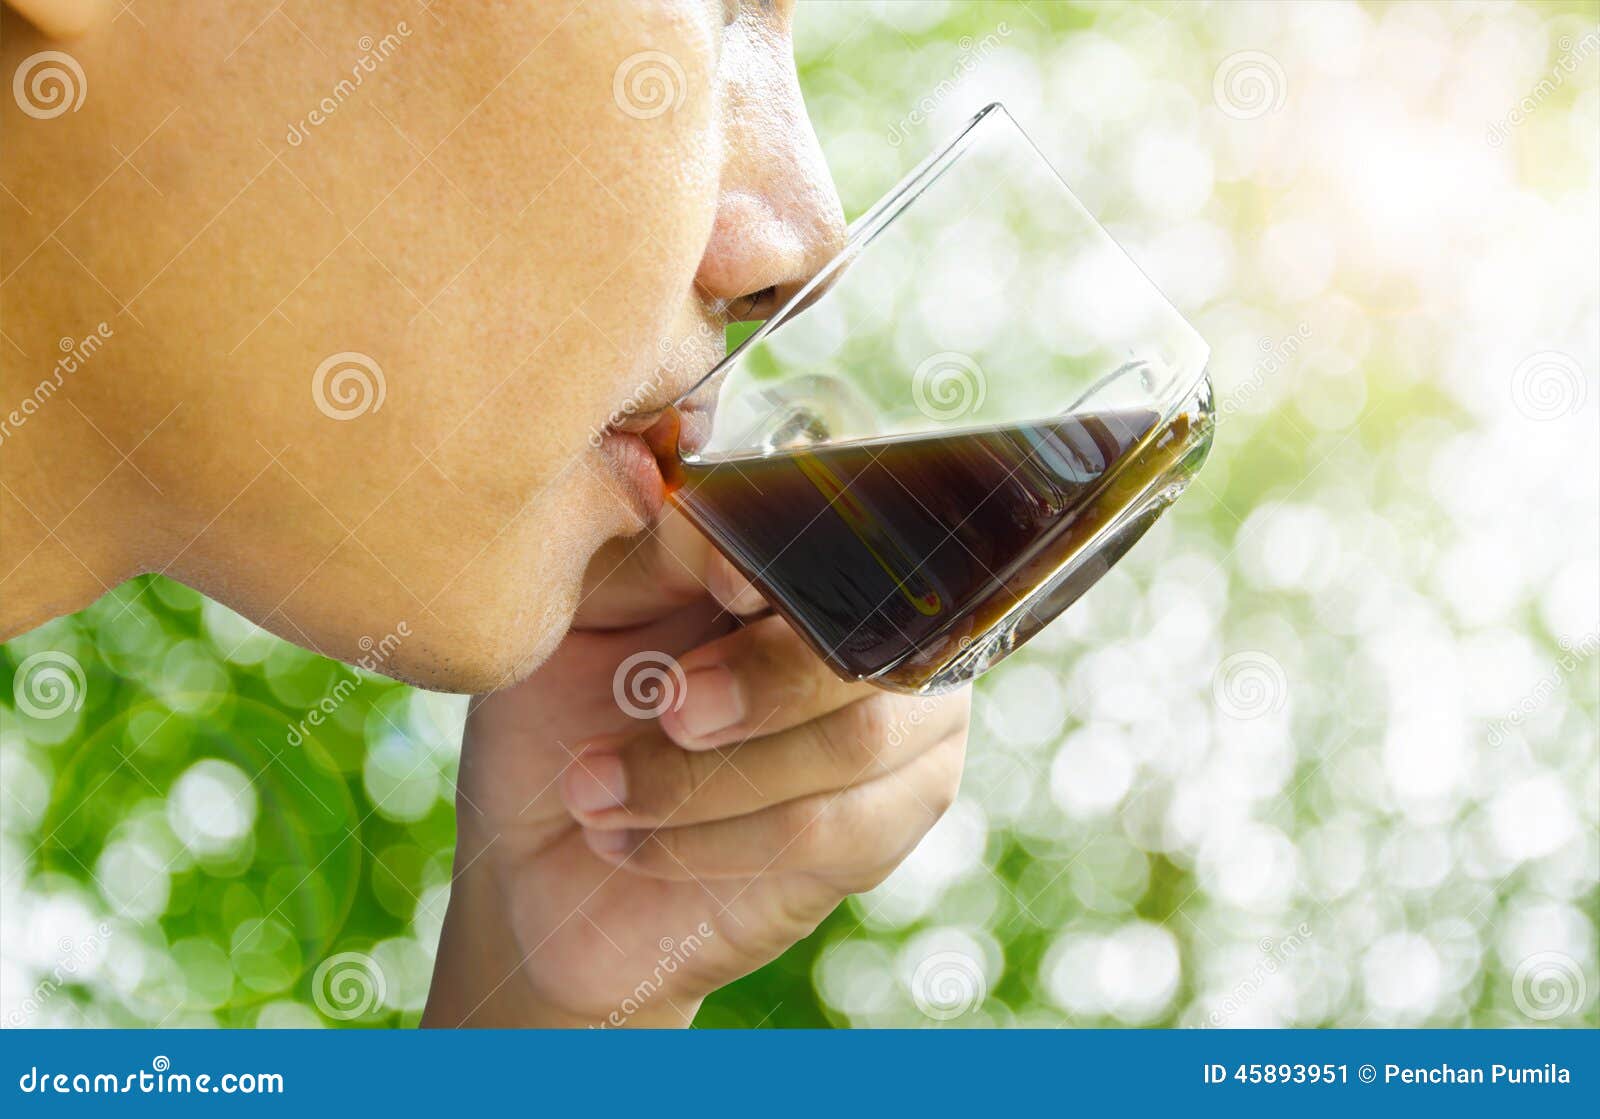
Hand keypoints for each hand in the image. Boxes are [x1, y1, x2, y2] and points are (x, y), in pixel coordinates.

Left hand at [422, 511, 969, 1026]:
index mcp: (815, 550)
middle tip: (666, 706)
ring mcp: (899, 734)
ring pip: (856, 740)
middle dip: (765, 676)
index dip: (808, 550)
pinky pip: (827, 829)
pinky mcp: (878, 834)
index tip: (725, 584)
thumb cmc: (566, 706)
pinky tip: (629, 841)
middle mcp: (881, 631)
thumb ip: (652, 553)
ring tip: (594, 790)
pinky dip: (714, 839)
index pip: (856, 530)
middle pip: (878, 636)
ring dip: (709, 774)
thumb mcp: (586, 609)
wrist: (537, 858)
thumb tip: (700, 513)